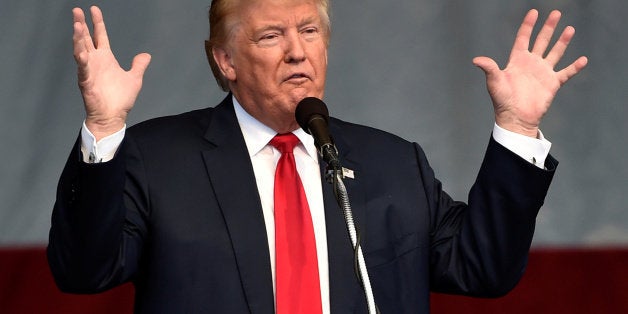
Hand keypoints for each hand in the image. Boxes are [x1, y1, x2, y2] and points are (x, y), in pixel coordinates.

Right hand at [73, 6, 150, 139]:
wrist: (113, 116)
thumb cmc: (120, 100)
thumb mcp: (134, 78)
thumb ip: (139, 65)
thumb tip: (146, 55)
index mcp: (106, 59)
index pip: (100, 36)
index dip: (97, 23)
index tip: (94, 9)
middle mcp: (95, 62)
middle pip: (86, 38)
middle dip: (81, 24)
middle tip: (76, 10)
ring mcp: (90, 70)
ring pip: (81, 50)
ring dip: (78, 38)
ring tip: (77, 24)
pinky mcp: (86, 81)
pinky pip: (83, 68)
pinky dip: (82, 59)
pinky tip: (81, 51)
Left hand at [473, 9, 587, 136]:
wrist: (515, 118)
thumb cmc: (502, 101)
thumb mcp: (494, 82)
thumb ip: (489, 69)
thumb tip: (476, 60)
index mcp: (517, 61)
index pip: (523, 38)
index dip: (528, 25)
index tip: (533, 12)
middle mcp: (531, 64)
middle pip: (541, 41)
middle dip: (548, 27)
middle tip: (556, 13)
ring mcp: (543, 73)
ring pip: (555, 53)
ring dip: (562, 41)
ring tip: (570, 29)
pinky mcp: (552, 84)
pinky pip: (566, 73)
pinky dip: (574, 67)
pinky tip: (583, 59)